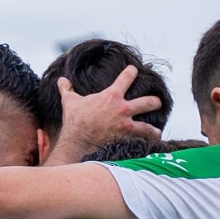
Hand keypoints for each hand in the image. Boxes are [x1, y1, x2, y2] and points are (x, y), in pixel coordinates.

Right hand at [46, 65, 162, 165]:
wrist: (78, 142)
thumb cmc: (75, 121)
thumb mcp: (70, 102)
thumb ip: (67, 89)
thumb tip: (61, 80)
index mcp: (112, 96)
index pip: (127, 77)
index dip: (131, 72)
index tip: (134, 70)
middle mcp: (123, 109)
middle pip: (148, 102)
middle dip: (155, 102)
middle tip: (157, 102)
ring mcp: (127, 126)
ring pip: (148, 127)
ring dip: (153, 130)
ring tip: (157, 132)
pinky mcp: (126, 141)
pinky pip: (140, 143)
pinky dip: (145, 146)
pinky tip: (149, 148)